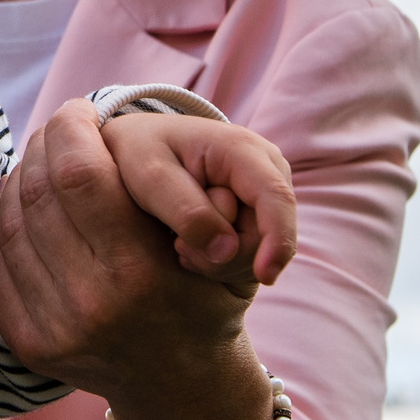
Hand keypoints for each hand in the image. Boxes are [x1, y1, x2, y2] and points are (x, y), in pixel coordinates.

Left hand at [0, 102, 255, 399]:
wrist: (185, 387)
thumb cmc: (205, 298)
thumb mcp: (222, 247)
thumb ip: (186, 192)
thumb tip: (133, 141)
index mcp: (141, 276)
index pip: (79, 174)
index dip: (71, 129)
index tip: (80, 110)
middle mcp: (93, 306)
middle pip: (38, 193)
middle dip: (42, 146)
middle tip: (56, 129)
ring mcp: (56, 329)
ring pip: (11, 221)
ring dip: (21, 178)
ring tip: (42, 159)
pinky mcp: (30, 344)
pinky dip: (4, 219)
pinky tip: (24, 201)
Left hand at [102, 113, 298, 288]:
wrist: (142, 142)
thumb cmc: (141, 153)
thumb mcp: (149, 177)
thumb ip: (186, 212)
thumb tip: (227, 250)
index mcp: (242, 149)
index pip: (276, 197)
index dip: (277, 239)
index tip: (264, 277)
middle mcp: (267, 168)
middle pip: (269, 232)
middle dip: (227, 255)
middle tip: (177, 247)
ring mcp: (267, 191)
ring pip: (263, 247)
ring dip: (221, 260)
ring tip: (181, 241)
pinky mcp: (262, 212)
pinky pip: (256, 252)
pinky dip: (225, 259)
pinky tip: (195, 245)